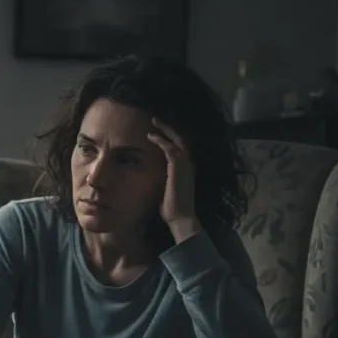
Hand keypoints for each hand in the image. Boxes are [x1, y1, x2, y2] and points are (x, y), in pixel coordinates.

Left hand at [147, 118, 200, 240]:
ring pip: (177, 140)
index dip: (170, 137)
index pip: (180, 147)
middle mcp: (189, 164)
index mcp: (186, 168)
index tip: (158, 131)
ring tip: (153, 122)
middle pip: (181, 138)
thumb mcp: (164, 189)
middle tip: (155, 119)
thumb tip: (148, 177)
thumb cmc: (171, 207)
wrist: (180, 217)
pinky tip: (151, 136)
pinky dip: (161, 140)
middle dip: (169, 128)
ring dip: (165, 130)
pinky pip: (170, 148)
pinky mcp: (179, 168)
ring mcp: (185, 165)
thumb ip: (161, 179)